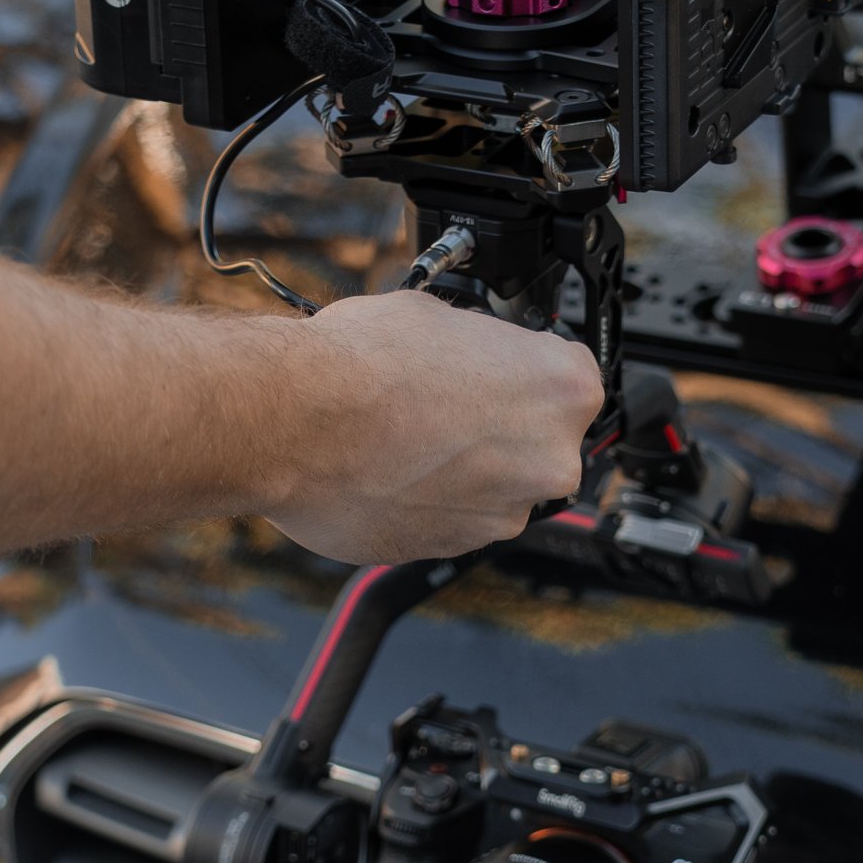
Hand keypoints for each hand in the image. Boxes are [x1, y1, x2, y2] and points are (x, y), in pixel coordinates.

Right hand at [264, 291, 602, 563]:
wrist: (292, 422)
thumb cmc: (359, 363)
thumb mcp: (437, 314)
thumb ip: (480, 346)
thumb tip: (471, 353)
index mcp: (563, 389)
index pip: (571, 377)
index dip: (526, 371)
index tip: (499, 372)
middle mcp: (549, 459)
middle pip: (541, 439)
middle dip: (500, 424)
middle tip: (445, 400)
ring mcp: (504, 512)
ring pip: (499, 484)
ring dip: (466, 467)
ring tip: (408, 434)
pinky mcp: (456, 547)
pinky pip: (457, 517)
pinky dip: (433, 499)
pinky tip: (392, 467)